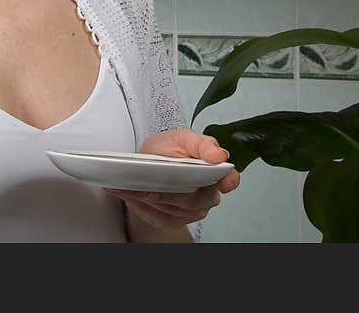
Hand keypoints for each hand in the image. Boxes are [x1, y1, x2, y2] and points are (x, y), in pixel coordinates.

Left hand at [103, 128, 240, 229]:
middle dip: (170, 191)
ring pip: (175, 210)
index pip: (229, 180)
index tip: (220, 182)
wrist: (150, 165)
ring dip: (152, 199)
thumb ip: (201, 145)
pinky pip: (160, 217)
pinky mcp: (173, 220)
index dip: (227, 181)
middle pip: (194, 200)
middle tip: (148, 180)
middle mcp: (207, 195)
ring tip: (129, 186)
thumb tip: (220, 155)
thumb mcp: (183, 138)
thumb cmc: (169, 149)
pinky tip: (130, 195)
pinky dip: (144, 206)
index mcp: (214, 171)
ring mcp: (192, 211)